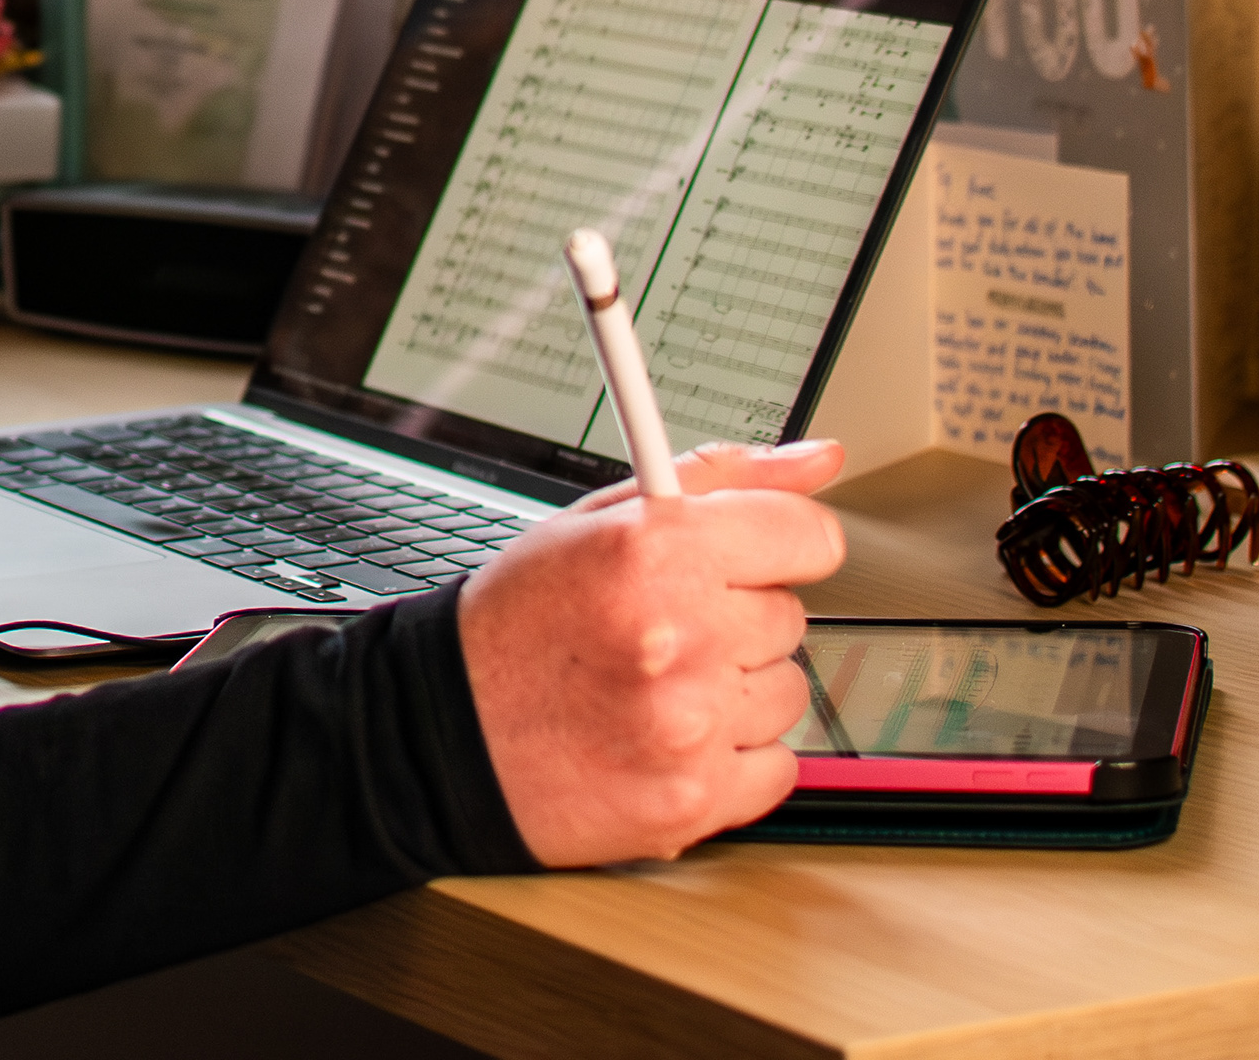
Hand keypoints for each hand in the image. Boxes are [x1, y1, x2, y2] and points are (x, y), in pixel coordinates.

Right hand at [455, 439, 848, 865]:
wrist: (442, 734)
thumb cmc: (514, 625)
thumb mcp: (594, 523)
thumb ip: (716, 481)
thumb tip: (817, 461)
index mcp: (653, 551)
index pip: (805, 535)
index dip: (779, 543)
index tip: (755, 557)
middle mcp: (680, 637)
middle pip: (789, 616)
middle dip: (734, 617)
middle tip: (664, 627)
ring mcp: (691, 725)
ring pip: (786, 692)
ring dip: (736, 689)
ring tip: (658, 685)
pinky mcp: (695, 798)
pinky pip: (774, 766)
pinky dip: (730, 756)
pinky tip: (667, 736)